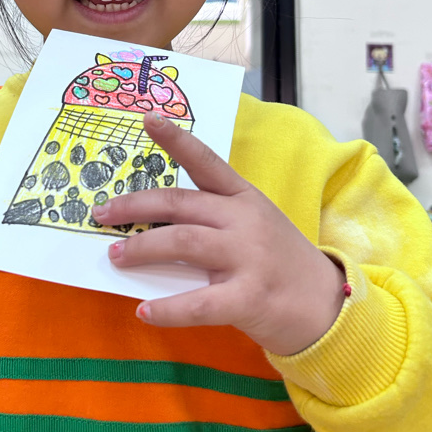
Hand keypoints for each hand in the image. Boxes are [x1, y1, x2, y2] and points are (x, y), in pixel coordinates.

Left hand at [94, 112, 345, 355]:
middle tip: (101, 214)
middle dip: (134, 206)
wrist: (330, 307)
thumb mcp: (254, 227)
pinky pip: (198, 302)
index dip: (175, 139)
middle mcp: (245, 220)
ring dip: (142, 248)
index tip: (146, 119)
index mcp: (244, 198)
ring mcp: (248, 258)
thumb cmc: (281, 264)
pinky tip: (145, 311)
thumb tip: (152, 230)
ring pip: (182, 243)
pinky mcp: (248, 298)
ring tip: (116, 256)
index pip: (205, 161)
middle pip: (179, 204)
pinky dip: (167, 309)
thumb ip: (213, 221)